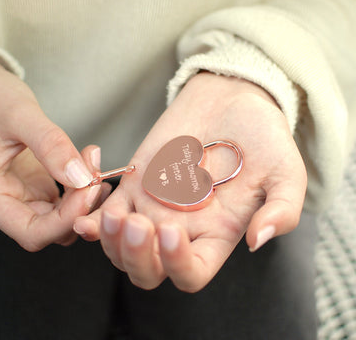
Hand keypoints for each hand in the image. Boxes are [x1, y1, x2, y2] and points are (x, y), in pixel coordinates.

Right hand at [0, 53, 107, 250]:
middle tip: (97, 171)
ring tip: (97, 166)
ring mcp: (22, 195)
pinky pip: (63, 202)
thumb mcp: (18, 115)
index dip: (66, 219)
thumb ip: (49, 145)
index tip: (89, 187)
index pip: (32, 232)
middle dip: (80, 205)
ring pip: (60, 218)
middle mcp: (6, 202)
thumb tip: (80, 176)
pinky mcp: (35, 185)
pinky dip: (81, 190)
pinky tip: (93, 170)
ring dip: (84, 199)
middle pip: (51, 229)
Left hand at [81, 72, 306, 291]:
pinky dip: (92, 215)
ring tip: (114, 215)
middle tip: (139, 224)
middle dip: (136, 257)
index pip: (189, 273)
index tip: (175, 232)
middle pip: (146, 269)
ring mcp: (154, 206)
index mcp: (216, 235)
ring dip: (110, 239)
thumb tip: (257, 241)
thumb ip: (281, 211)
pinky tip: (88, 204)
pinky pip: (106, 210)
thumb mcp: (286, 174)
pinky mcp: (134, 181)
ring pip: (119, 245)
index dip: (177, 264)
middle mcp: (182, 227)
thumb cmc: (263, 139)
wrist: (233, 102)